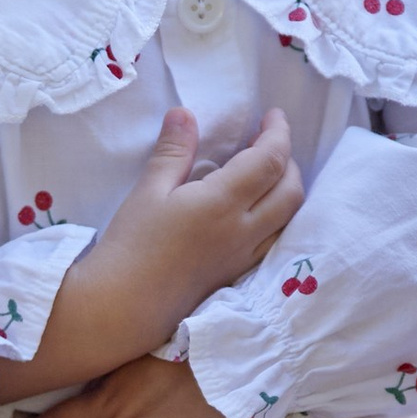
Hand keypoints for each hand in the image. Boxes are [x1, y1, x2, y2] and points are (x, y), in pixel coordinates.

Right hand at [83, 104, 302, 335]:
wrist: (126, 304)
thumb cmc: (133, 244)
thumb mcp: (148, 190)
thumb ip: (173, 151)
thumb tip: (184, 113)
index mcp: (222, 202)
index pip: (269, 161)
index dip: (278, 133)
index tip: (272, 116)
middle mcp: (244, 229)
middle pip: (290, 189)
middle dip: (289, 159)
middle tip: (269, 140)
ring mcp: (244, 255)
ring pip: (289, 218)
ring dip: (288, 188)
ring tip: (268, 172)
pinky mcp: (237, 273)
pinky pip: (275, 240)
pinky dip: (279, 215)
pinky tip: (258, 210)